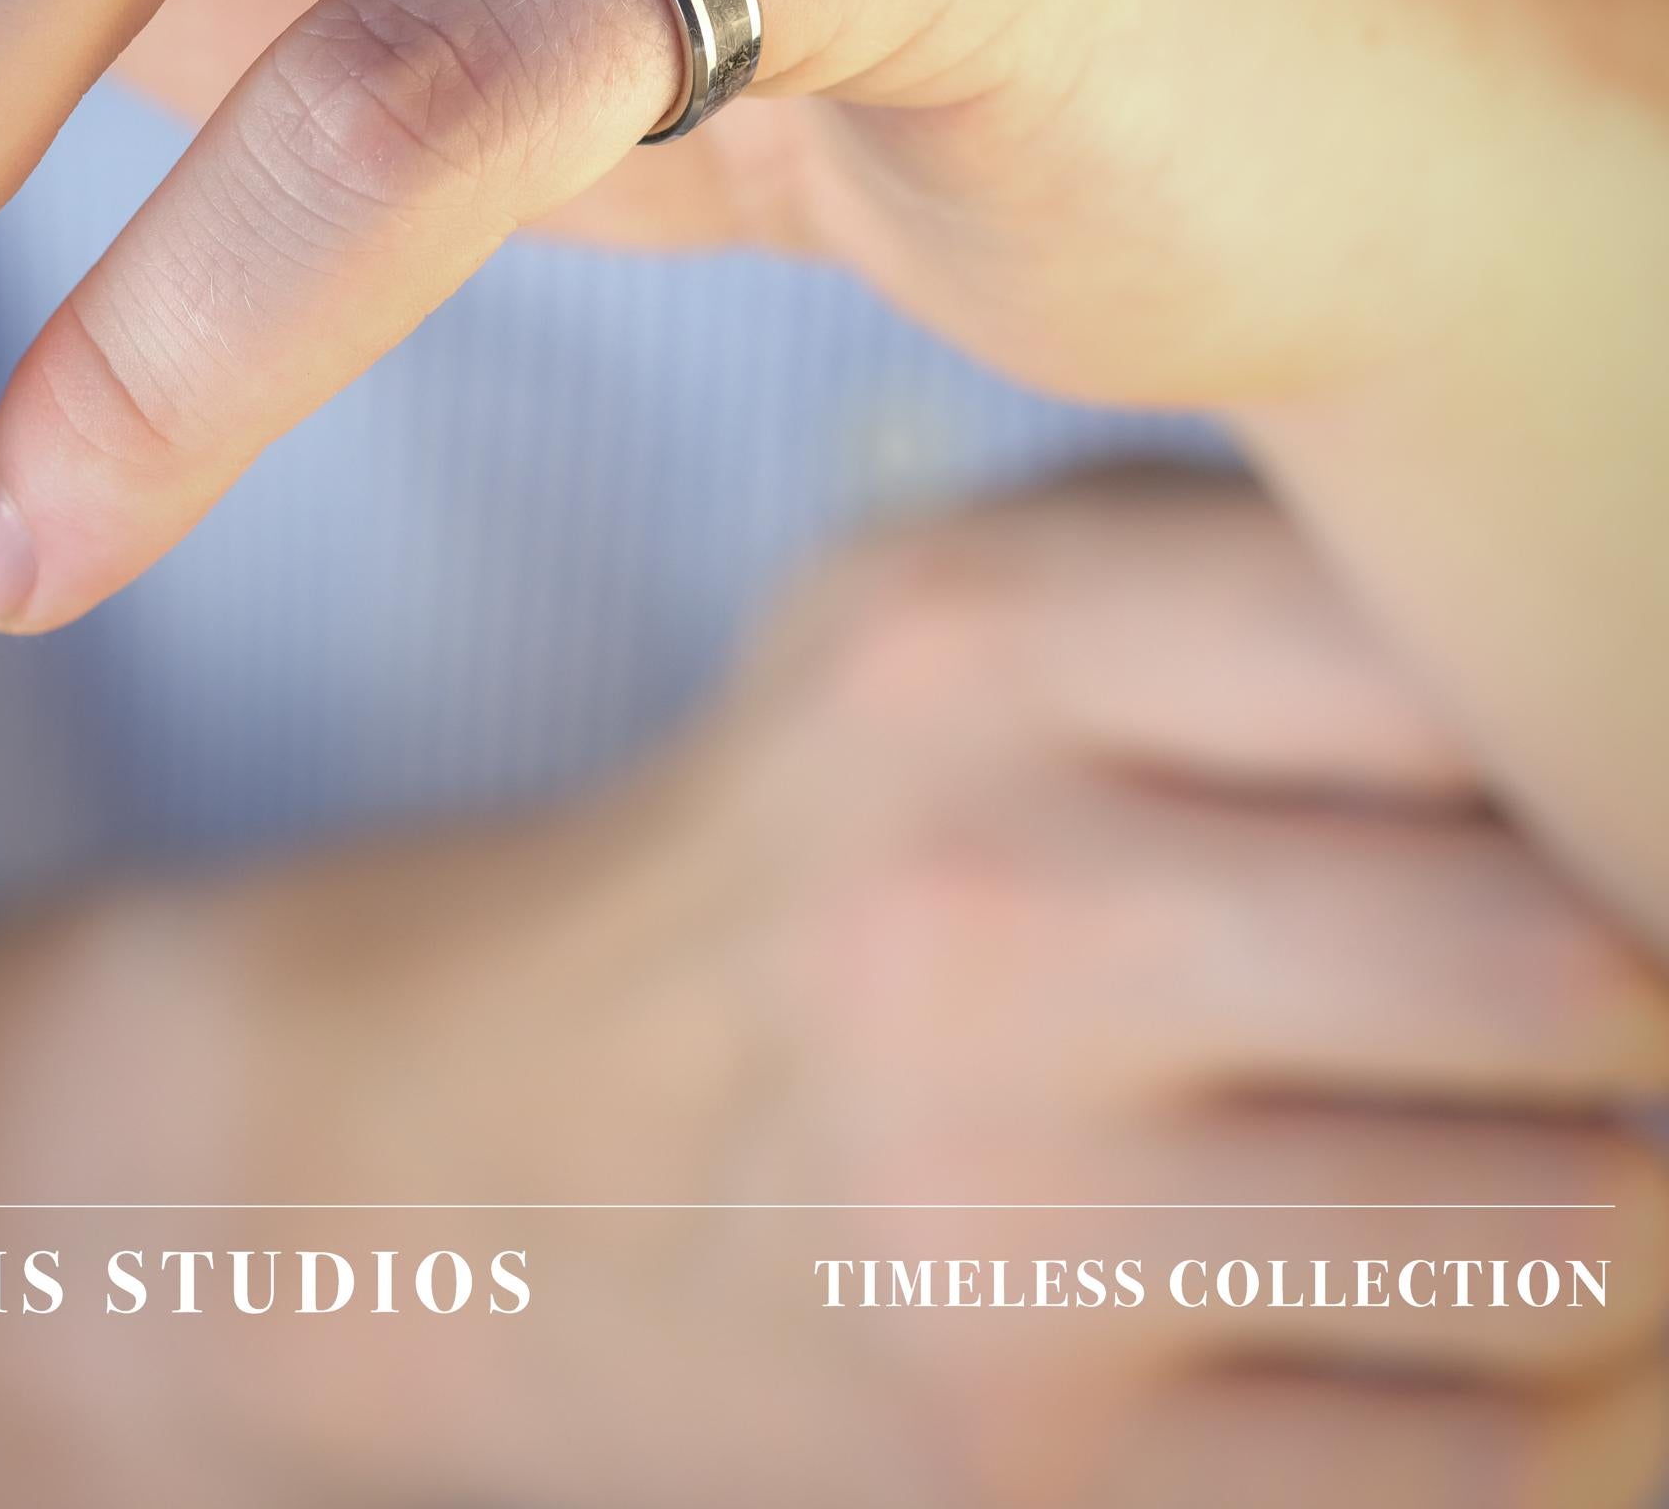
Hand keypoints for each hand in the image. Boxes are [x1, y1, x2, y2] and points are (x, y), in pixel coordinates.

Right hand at [0, 477, 1667, 1507]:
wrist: (472, 1161)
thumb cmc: (815, 849)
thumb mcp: (964, 622)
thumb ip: (1262, 600)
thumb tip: (1629, 680)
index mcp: (982, 635)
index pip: (1470, 665)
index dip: (1615, 732)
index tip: (1618, 780)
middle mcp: (983, 904)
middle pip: (1576, 965)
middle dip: (1649, 994)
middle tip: (1605, 985)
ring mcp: (993, 1214)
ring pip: (1576, 1243)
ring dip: (1619, 1211)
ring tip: (1547, 1146)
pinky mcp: (1013, 1468)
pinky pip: (1471, 1468)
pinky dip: (1526, 1401)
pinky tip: (1440, 1309)